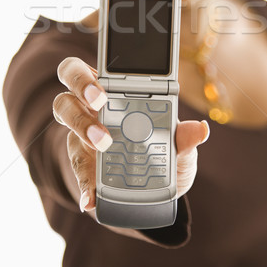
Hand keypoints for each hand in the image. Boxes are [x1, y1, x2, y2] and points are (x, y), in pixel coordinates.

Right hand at [53, 56, 209, 212]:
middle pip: (69, 82)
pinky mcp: (81, 162)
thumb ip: (184, 138)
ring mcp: (82, 132)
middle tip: (99, 102)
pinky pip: (76, 168)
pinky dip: (83, 184)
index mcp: (116, 90)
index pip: (93, 69)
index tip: (103, 86)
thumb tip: (200, 130)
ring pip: (65, 114)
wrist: (152, 193)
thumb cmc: (161, 154)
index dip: (88, 72)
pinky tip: (90, 197)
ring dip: (82, 126)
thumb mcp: (177, 147)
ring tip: (103, 145)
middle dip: (81, 87)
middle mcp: (92, 105)